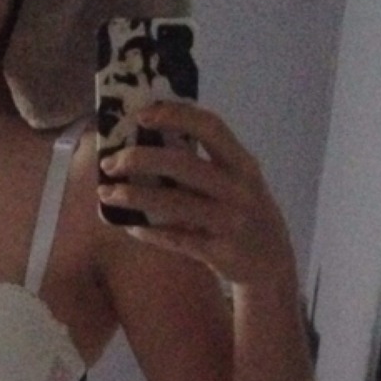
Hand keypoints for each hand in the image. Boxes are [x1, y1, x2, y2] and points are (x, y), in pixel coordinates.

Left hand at [96, 101, 294, 285]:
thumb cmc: (246, 213)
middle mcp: (239, 189)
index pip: (210, 127)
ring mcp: (231, 222)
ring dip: (135, 196)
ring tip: (107, 194)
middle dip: (140, 159)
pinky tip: (130, 226)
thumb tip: (153, 137)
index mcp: (243, 164)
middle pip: (183, 165)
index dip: (175, 115)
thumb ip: (207, 162)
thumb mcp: (239, 182)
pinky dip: (151, 232)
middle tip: (110, 163)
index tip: (141, 115)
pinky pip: (177, 239)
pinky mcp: (220, 252)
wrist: (273, 266)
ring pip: (175, 204)